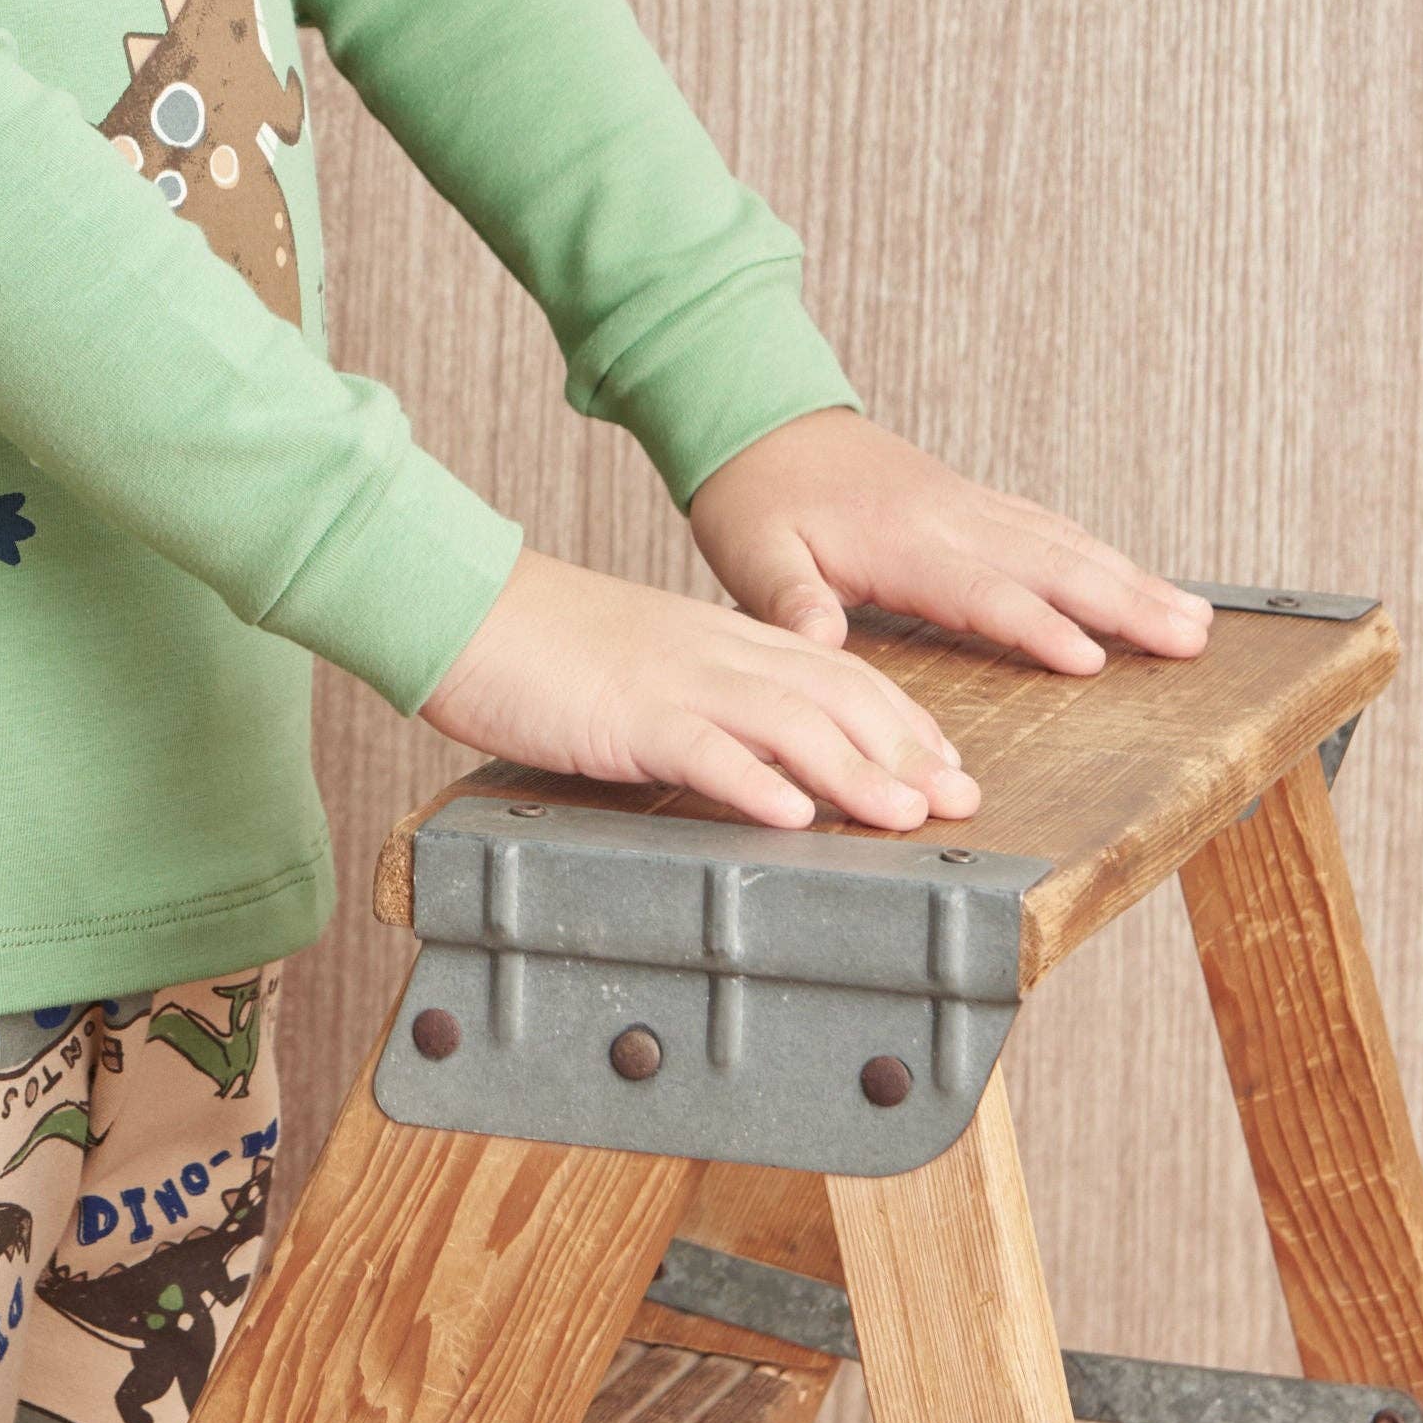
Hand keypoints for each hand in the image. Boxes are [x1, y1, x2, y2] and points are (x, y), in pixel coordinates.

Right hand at [419, 546, 983, 832]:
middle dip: (907, 751)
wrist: (462, 605)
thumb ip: (701, 700)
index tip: (947, 765)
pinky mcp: (625, 713)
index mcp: (721, 639)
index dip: (902, 720)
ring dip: (855, 772)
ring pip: (788, 722)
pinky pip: (700, 747)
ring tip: (905, 817)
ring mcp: (673, 681)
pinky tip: (789, 816)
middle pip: (835, 695)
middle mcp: (714, 653)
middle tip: (961, 803)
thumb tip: (753, 754)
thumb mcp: (641, 664)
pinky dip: (751, 782)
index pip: (838, 673)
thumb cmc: (540, 645)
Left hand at [686, 409, 1212, 676]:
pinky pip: (1048, 526)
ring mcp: (967, 505)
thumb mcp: (752, 555)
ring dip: (1131, 579)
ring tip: (1195, 619)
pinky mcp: (970, 501)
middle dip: (1126, 602)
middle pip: (1051, 562)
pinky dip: (1100, 553)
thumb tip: (820, 644)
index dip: (1036, 627)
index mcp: (901, 542)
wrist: (759, 417)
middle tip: (1191, 637)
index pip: (981, 590)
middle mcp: (949, 518)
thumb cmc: (753, 499)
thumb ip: (791, 603)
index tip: (1091, 659)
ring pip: (1064, 542)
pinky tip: (1136, 578)